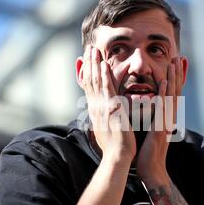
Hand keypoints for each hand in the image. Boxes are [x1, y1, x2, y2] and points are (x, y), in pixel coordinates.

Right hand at [81, 45, 135, 161]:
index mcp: (95, 110)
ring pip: (96, 81)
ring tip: (93, 49)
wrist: (116, 156)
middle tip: (88, 48)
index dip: (87, 72)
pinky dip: (104, 76)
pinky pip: (107, 88)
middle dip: (88, 63)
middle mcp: (95, 107)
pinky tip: (104, 64)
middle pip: (89, 80)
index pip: (89, 87)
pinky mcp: (111, 109)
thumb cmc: (114, 146)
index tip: (86, 60)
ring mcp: (101, 107)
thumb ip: (104, 118)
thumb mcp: (105, 129)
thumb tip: (101, 114)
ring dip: (94, 64)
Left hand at [136, 57, 182, 184]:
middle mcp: (169, 117)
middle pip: (175, 90)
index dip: (175, 78)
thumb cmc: (148, 152)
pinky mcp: (161, 128)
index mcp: (166, 117)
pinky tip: (165, 82)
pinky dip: (165, 94)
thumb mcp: (151, 131)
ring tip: (175, 62)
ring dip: (174, 78)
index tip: (176, 64)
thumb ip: (152, 118)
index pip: (172, 93)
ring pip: (172, 96)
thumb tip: (149, 109)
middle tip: (180, 57)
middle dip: (178, 74)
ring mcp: (166, 122)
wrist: (151, 169)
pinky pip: (163, 108)